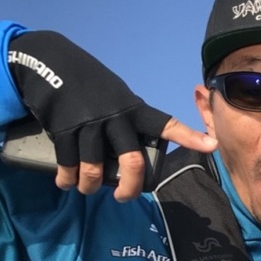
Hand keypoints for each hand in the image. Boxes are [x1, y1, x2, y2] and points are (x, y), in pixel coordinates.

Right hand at [8, 30, 215, 200]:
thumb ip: (129, 122)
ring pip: (96, 170)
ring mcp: (90, 124)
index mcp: (134, 110)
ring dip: (90, 186)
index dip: (189, 136)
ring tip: (86, 189)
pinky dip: (67, 179)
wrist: (49, 62)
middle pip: (133, 163)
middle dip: (130, 188)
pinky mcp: (65, 129)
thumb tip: (133, 156)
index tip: (211, 145)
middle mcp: (116, 118)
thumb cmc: (90, 84)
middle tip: (125, 197)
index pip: (166, 124)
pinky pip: (69, 164)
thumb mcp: (117, 95)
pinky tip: (66, 182)